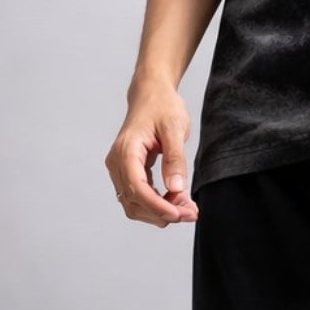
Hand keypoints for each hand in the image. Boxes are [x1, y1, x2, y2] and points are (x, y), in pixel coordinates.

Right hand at [106, 89, 198, 226]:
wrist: (152, 94)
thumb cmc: (162, 106)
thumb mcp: (174, 128)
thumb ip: (175, 158)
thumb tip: (176, 188)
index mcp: (126, 150)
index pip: (136, 188)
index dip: (157, 206)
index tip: (178, 214)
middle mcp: (117, 162)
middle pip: (134, 201)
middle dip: (161, 213)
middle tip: (191, 213)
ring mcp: (120, 169)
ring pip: (134, 204)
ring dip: (159, 212)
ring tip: (187, 209)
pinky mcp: (128, 172)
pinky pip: (138, 196)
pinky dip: (157, 204)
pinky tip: (178, 202)